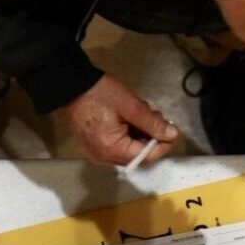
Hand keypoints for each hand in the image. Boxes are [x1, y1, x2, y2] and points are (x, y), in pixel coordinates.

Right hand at [61, 74, 179, 166]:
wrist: (72, 87)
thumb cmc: (101, 94)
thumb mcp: (131, 106)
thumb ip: (153, 123)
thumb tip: (172, 135)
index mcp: (111, 149)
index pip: (145, 156)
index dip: (162, 145)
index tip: (171, 130)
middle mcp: (103, 158)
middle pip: (136, 155)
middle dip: (150, 138)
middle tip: (155, 116)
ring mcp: (97, 153)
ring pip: (128, 150)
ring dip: (139, 135)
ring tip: (140, 114)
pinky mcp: (93, 146)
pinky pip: (117, 147)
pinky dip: (127, 136)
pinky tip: (128, 119)